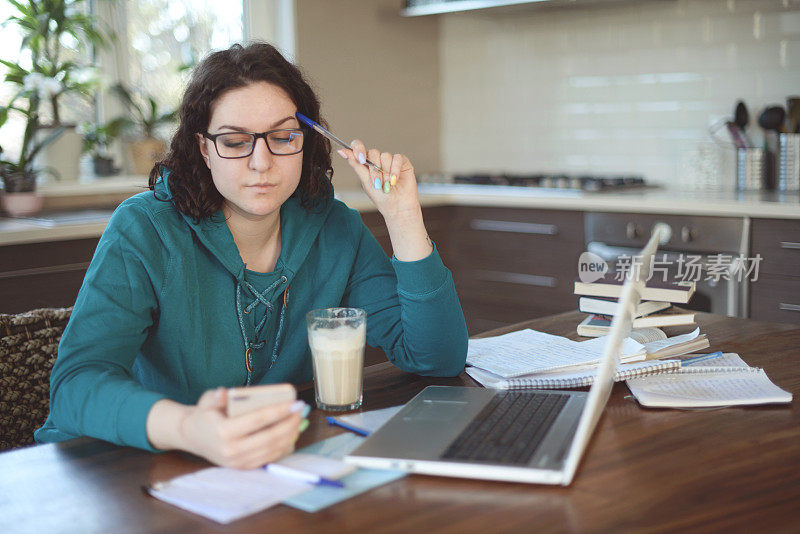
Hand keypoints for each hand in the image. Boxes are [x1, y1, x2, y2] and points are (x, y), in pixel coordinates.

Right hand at [178, 387, 303, 468]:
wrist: (193, 436)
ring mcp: (238, 462)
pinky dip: (283, 447)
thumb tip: (226, 393)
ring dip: (290, 435)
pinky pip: (269, 458)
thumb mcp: (207, 401)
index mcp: (223, 432)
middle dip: (289, 423)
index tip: (294, 403)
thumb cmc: (204, 414)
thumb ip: (217, 396)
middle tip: (301, 409)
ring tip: (300, 420)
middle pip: (269, 437)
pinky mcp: (243, 467)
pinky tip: (292, 434)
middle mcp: (231, 450)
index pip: (258, 420)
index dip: (279, 411)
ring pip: (272, 449)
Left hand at [338, 140, 420, 220]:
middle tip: (377, 183)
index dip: (358, 148)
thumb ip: (356, 165)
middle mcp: (377, 160)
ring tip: (387, 186)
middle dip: (374, 170)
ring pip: (385, 156)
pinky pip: (397, 158)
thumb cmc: (380, 197)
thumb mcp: (365, 181)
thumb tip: (341, 151)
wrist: (397, 207)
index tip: (361, 159)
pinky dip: (395, 169)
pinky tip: (394, 180)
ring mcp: (390, 160)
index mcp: (366, 164)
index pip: (358, 147)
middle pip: (373, 153)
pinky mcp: (402, 162)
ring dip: (386, 173)